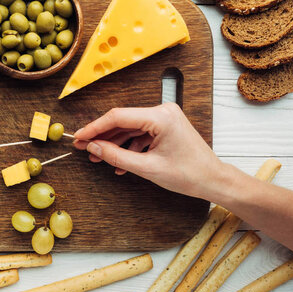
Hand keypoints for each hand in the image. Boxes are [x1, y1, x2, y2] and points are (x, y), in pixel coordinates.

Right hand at [73, 103, 230, 199]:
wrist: (213, 180)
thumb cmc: (189, 174)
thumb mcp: (147, 168)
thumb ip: (117, 156)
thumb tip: (94, 147)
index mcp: (161, 117)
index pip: (118, 117)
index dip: (95, 127)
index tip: (79, 137)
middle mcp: (162, 111)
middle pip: (122, 120)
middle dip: (102, 136)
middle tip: (82, 147)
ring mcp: (164, 117)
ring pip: (129, 127)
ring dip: (113, 143)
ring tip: (97, 157)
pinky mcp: (165, 126)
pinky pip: (139, 133)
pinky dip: (128, 146)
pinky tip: (118, 162)